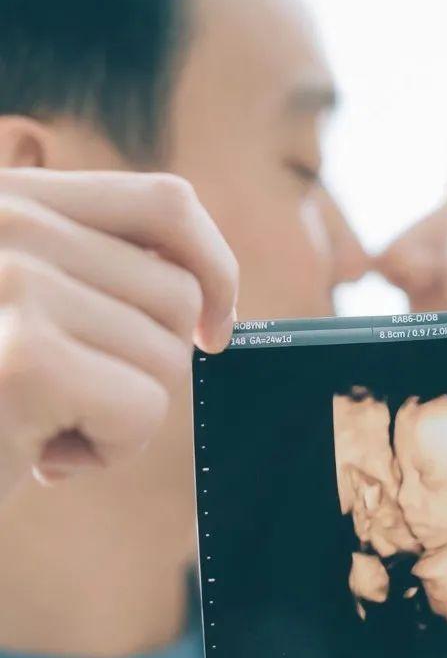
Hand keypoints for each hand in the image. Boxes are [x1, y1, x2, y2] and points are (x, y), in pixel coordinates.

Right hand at [0, 168, 237, 492]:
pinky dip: (111, 450)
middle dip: (145, 366)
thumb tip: (206, 295)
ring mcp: (12, 280)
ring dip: (121, 415)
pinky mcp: (24, 355)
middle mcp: (9, 222)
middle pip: (175, 293)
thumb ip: (86, 274)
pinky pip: (144, 409)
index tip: (214, 326)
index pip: (166, 203)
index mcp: (10, 200)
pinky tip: (40, 458)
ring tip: (40, 426)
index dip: (214, 265)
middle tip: (70, 401)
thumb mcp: (13, 305)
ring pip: (166, 355)